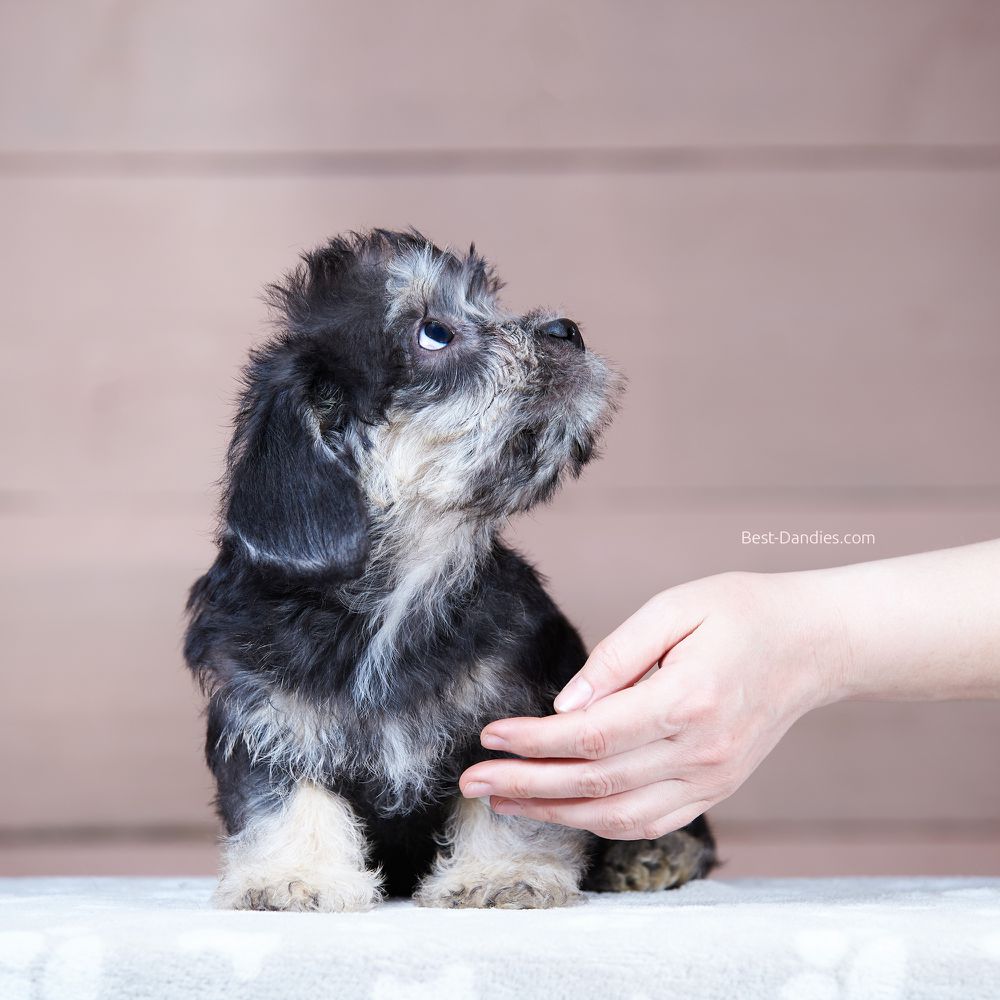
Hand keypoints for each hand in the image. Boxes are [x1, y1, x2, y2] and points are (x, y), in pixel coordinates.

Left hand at [460, 571, 844, 838]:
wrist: (813, 643)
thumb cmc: (741, 612)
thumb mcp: (675, 608)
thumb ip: (615, 658)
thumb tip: (562, 706)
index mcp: (688, 700)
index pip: (591, 737)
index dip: (533, 742)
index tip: (489, 736)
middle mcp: (701, 751)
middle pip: (595, 784)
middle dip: (525, 785)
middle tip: (471, 783)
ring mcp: (712, 779)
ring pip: (618, 816)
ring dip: (554, 814)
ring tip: (503, 802)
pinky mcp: (716, 789)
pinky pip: (650, 823)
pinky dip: (599, 823)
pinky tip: (562, 810)